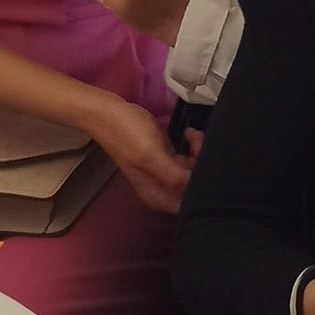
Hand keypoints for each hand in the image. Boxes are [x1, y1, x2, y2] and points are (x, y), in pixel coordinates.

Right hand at [89, 96, 193, 213]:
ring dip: (199, 153)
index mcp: (158, 196)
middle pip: (194, 187)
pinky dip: (192, 147)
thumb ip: (174, 177)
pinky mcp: (165, 159)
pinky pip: (187, 160)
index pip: (191, 203)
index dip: (203, 188)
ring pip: (193, 172)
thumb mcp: (150, 156)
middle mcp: (163, 190)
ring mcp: (164, 174)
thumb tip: (199, 188)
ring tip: (192, 135)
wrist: (107, 111)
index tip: (206, 165)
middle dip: (202, 166)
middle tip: (198, 143)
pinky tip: (188, 134)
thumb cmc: (127, 134)